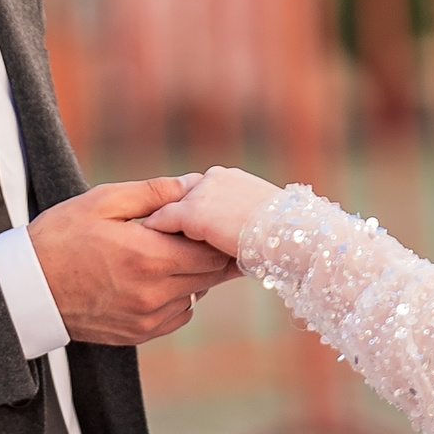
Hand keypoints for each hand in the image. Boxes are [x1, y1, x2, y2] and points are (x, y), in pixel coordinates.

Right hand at [29, 177, 242, 345]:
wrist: (27, 288)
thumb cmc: (61, 238)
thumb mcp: (103, 201)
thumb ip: (154, 192)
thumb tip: (193, 184)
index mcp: (149, 257)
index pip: (211, 250)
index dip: (215, 233)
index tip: (209, 220)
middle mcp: (153, 293)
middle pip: (209, 275)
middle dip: (209, 253)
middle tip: (198, 234)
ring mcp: (146, 318)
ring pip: (196, 295)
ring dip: (192, 276)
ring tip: (169, 255)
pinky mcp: (137, 333)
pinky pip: (177, 315)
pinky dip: (177, 298)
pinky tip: (155, 279)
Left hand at [146, 166, 282, 258]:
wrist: (297, 237)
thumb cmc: (289, 238)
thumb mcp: (261, 225)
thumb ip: (238, 224)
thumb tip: (229, 245)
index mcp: (229, 179)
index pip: (196, 196)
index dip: (185, 218)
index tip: (165, 234)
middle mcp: (214, 178)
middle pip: (178, 199)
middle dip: (163, 221)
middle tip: (141, 240)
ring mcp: (203, 193)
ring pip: (167, 211)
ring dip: (153, 229)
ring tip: (137, 249)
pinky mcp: (193, 212)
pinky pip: (162, 224)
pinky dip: (151, 237)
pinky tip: (142, 254)